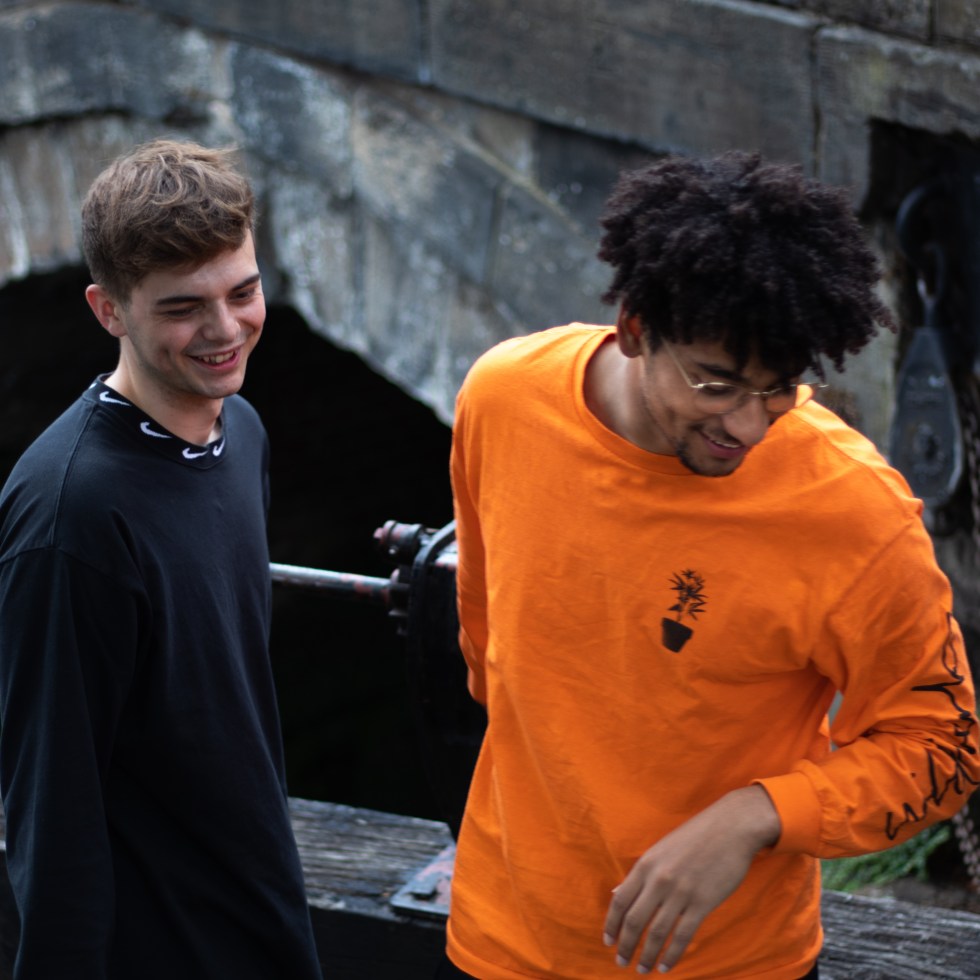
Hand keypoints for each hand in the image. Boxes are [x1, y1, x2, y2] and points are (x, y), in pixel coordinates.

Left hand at [603, 786, 779, 973]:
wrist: (731, 827)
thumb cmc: (694, 837)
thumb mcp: (660, 849)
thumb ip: (640, 874)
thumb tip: (617, 894)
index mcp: (646, 864)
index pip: (620, 900)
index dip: (611, 924)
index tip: (607, 941)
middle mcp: (659, 879)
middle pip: (635, 920)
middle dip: (626, 945)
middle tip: (621, 962)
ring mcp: (680, 892)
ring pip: (657, 932)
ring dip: (646, 955)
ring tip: (642, 969)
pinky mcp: (702, 902)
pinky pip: (682, 935)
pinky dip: (671, 954)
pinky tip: (665, 966)